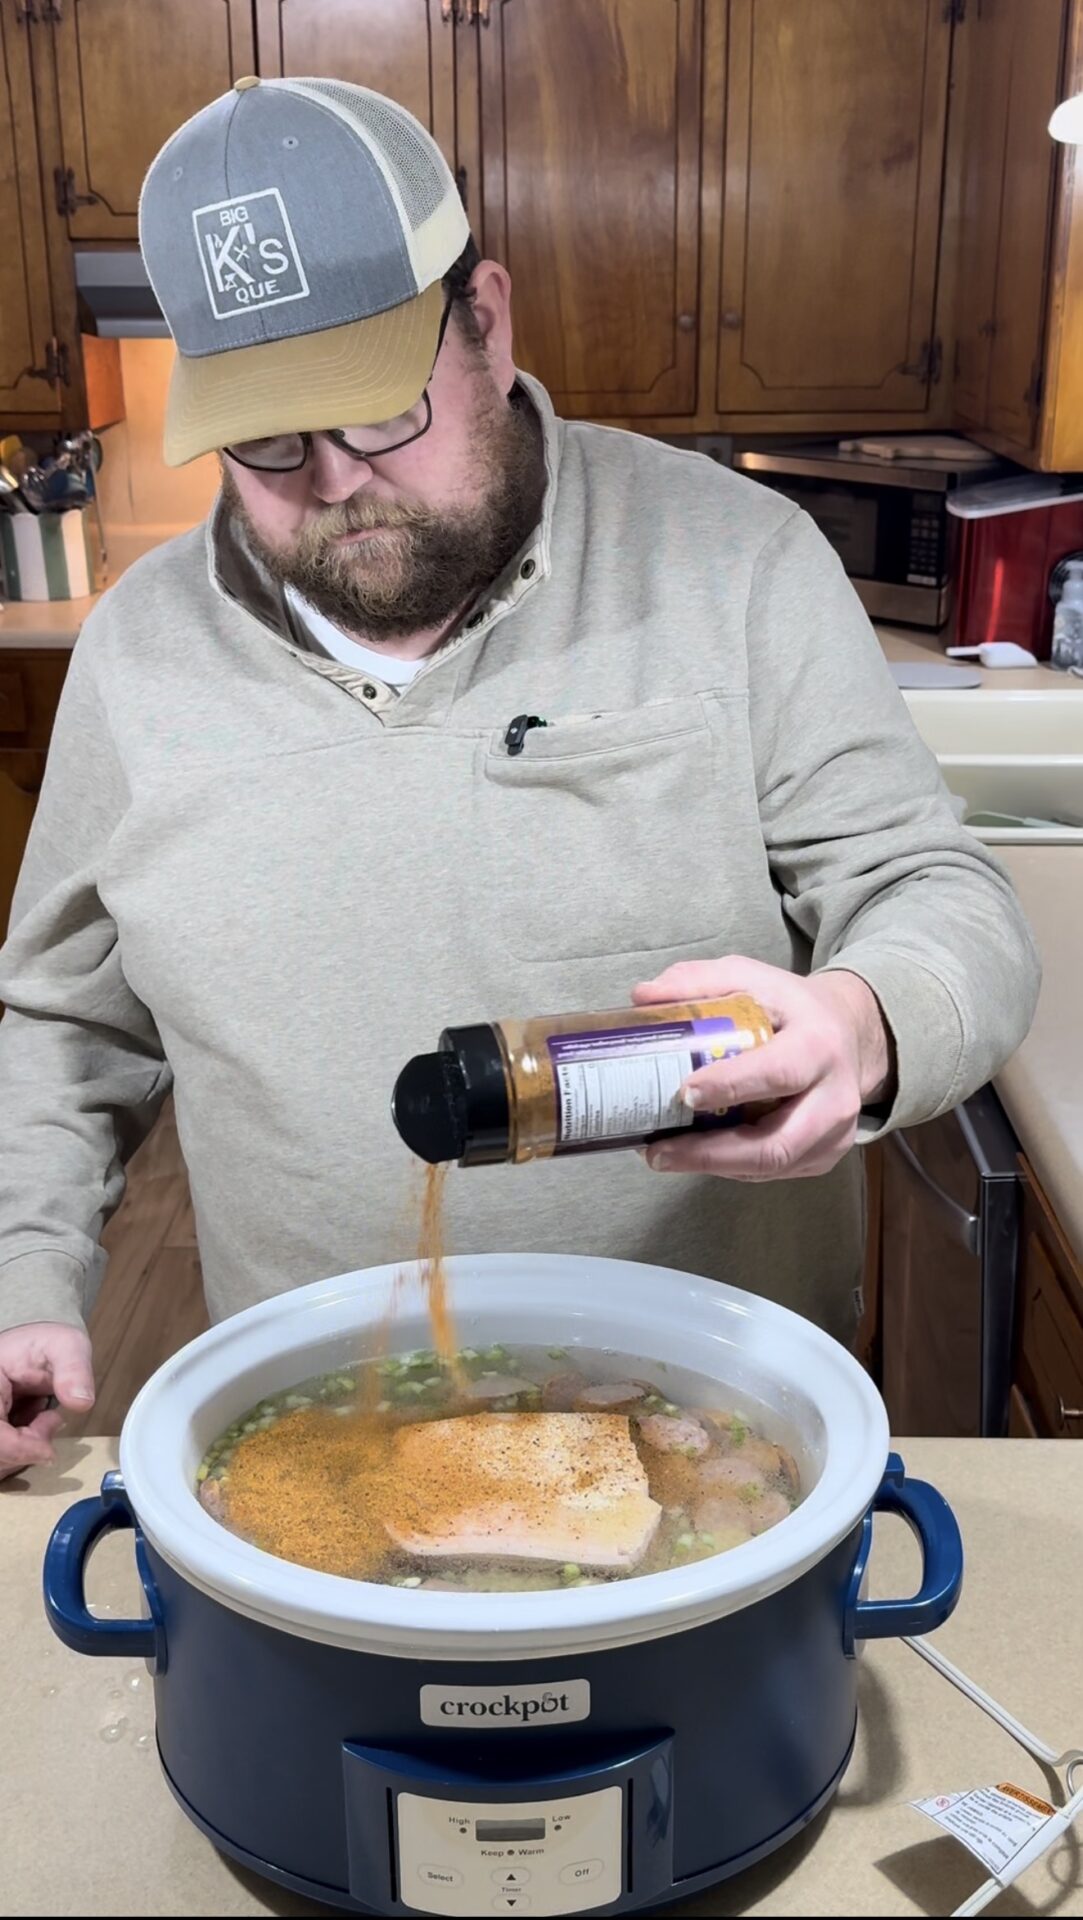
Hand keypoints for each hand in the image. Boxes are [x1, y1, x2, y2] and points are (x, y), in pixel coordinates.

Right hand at [0, 1322, 94, 1479]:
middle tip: (51, 1422)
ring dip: (21, 1452)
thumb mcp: (67, 1346)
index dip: (17, 1449)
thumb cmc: (45, 1344)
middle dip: (24, 1449)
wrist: (34, 1346)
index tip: (48, 1451)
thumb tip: (81, 1402)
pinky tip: (32, 1426)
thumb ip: (74, 1370)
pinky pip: (0, 1456)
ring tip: (43, 1420)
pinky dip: (18, 1451)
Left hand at [633, 956, 893, 1181]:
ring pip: (771, 1166)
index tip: (684, 1094)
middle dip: (711, 1153)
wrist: (850, 1034)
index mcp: (819, 1044)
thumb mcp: (750, 978)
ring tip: (662, 1154)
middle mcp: (835, 1097)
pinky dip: (728, 1167)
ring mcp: (834, 1135)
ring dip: (712, 1166)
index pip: (778, 1072)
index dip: (731, 1087)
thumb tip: (642, 997)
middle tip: (658, 1150)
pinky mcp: (824, 1156)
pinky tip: (693, 1154)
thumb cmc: (790, 1007)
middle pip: (777, 1144)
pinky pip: (772, 1172)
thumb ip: (698, 981)